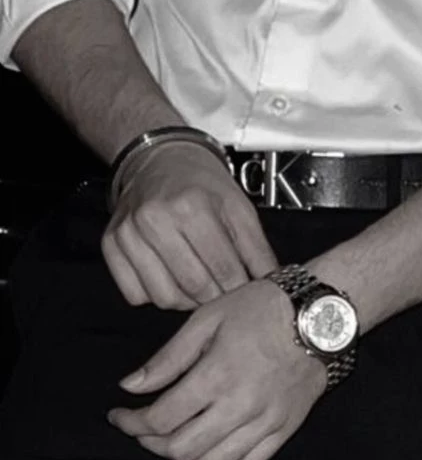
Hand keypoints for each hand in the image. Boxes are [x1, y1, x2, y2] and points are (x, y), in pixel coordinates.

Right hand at [101, 142, 278, 311]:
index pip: (222, 269)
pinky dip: (156, 294)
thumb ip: (257, 247)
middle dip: (215, 296)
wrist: (160, 159)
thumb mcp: (238, 206)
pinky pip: (135, 295)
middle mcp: (155, 220)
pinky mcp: (111, 245)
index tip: (244, 290)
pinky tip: (170, 276)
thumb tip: (272, 281)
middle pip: (193, 286)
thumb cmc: (200, 182)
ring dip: (186, 300)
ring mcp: (129, 234)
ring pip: (163, 297)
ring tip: (198, 282)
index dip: (238, 287)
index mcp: (191, 206)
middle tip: (223, 290)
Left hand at [107, 279, 326, 459]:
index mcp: (216, 375)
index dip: (131, 422)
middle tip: (143, 427)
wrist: (321, 315)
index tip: (119, 415)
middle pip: (182, 450)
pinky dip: (226, 457)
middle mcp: (240, 406)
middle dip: (152, 443)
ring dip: (188, 453)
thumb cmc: (261, 307)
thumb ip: (167, 358)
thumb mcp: (207, 319)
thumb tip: (130, 387)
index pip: (161, 419)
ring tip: (178, 432)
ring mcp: (266, 422)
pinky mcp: (286, 428)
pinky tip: (217, 436)